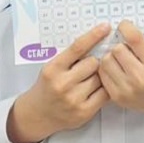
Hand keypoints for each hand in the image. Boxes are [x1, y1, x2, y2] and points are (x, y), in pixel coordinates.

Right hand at [7, 23, 111, 142]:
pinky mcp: (84, 112)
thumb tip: (98, 41)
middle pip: (93, 63)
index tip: (105, 27)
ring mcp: (73, 99)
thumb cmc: (48, 87)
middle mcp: (62, 84)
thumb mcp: (52, 68)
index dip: (93, 36)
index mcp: (53, 69)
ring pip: (101, 78)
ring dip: (99, 77)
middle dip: (94, 64)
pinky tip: (95, 91)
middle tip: (86, 70)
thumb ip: (71, 58)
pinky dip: (104, 90)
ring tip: (88, 82)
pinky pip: (105, 93)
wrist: (37, 115)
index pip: (77, 48)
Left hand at [98, 20, 143, 130]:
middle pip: (117, 49)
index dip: (126, 27)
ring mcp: (128, 89)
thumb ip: (143, 46)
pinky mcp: (118, 97)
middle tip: (126, 50)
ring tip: (120, 61)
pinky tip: (117, 71)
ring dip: (111, 58)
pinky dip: (107, 70)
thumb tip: (123, 30)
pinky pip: (102, 75)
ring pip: (106, 61)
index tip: (124, 26)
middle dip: (121, 46)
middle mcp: (141, 77)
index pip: (134, 38)